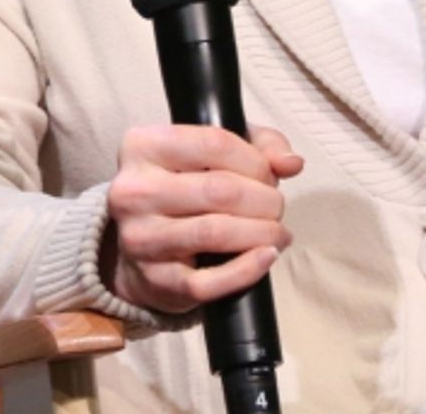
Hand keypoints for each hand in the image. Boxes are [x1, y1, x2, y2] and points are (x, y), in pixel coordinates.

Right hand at [100, 123, 303, 313]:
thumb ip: (259, 144)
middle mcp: (134, 191)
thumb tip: (291, 163)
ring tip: (278, 232)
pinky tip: (266, 256)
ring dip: (262, 233)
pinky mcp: (154, 281)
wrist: (137, 246)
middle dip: (264, 200)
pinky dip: (246, 270)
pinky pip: (208, 282)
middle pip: (220, 190)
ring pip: (216, 232)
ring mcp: (141, 238)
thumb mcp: (214, 149)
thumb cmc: (182, 185)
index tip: (270, 175)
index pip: (215, 143)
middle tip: (276, 207)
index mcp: (143, 145)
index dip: (255, 161)